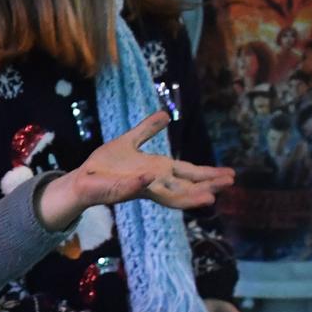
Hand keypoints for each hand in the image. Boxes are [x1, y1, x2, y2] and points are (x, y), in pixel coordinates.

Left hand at [37, 112, 234, 228]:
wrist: (81, 178)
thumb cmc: (105, 164)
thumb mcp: (130, 141)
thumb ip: (148, 130)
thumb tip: (166, 114)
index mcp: (158, 170)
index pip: (188, 173)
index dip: (208, 174)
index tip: (231, 174)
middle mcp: (153, 182)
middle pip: (186, 186)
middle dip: (207, 186)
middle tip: (230, 183)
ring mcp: (138, 187)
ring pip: (168, 195)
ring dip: (188, 196)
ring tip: (209, 197)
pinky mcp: (120, 190)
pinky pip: (133, 186)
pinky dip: (142, 182)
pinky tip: (152, 177)